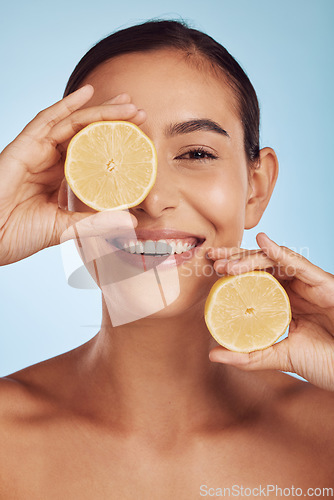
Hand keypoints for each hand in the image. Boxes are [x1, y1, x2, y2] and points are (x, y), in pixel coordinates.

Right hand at [0, 85, 141, 264]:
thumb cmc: (20, 234)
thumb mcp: (66, 227)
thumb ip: (96, 222)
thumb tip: (131, 220)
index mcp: (61, 178)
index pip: (93, 154)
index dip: (114, 144)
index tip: (139, 139)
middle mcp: (51, 161)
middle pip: (86, 133)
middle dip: (113, 121)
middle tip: (140, 113)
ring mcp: (38, 151)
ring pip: (73, 123)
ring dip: (101, 111)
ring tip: (128, 104)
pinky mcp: (24, 146)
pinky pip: (47, 119)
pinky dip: (67, 105)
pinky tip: (87, 93)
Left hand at [207, 233, 333, 391]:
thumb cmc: (324, 361)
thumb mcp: (279, 357)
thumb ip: (249, 355)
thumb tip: (212, 354)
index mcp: (284, 300)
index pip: (255, 277)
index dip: (233, 269)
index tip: (210, 268)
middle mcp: (295, 287)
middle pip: (262, 264)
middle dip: (235, 257)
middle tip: (212, 259)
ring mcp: (308, 283)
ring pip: (276, 261)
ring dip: (250, 258)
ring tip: (227, 264)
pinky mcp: (323, 282)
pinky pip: (300, 264)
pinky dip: (281, 252)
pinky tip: (263, 242)